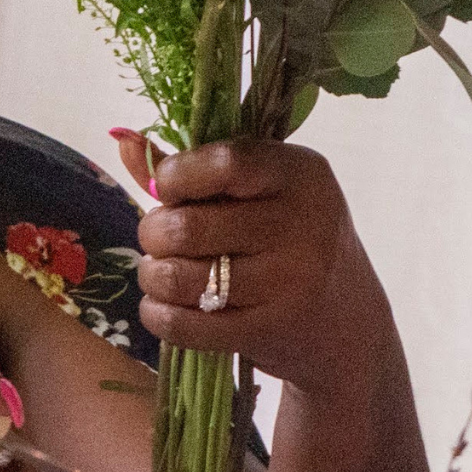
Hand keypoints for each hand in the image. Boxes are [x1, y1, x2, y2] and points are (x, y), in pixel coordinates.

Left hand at [114, 132, 392, 398]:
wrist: (347, 323)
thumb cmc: (290, 241)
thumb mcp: (264, 192)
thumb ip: (198, 168)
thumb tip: (124, 140)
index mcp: (303, 174)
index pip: (226, 163)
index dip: (177, 176)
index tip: (166, 189)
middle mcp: (303, 225)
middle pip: (189, 227)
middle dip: (154, 233)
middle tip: (159, 238)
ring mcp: (289, 282)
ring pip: (180, 278)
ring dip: (152, 275)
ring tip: (159, 272)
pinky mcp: (269, 331)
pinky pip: (185, 325)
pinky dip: (158, 315)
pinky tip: (162, 306)